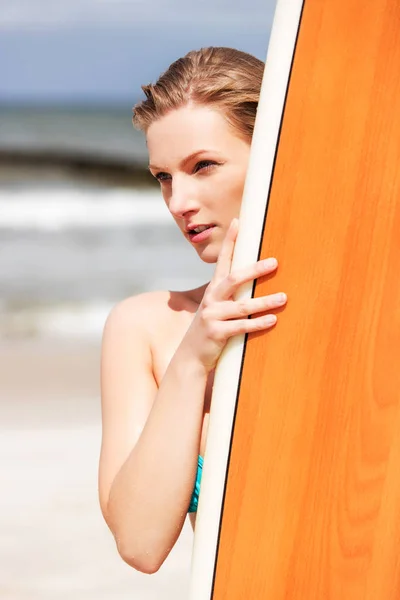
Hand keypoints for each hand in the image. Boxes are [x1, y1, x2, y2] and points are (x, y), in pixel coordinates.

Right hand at [182, 218, 286, 371]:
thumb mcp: (216, 306)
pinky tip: (273, 320)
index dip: (230, 241)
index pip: (222, 260)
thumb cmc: (210, 327)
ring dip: (265, 302)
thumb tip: (248, 276)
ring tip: (283, 298)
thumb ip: (229, 292)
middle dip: (254, 270)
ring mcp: (212, 316)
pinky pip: (241, 327)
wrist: (191, 356)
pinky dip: (258, 324)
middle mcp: (211, 299)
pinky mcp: (216, 333)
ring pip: (242, 306)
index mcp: (213, 290)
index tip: (238, 221)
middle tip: (274, 262)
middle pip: (233, 279)